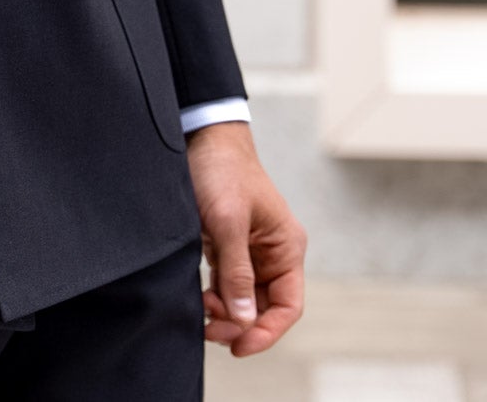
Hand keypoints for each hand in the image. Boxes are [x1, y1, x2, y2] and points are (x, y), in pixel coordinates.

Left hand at [187, 121, 306, 356]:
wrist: (201, 138)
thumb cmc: (222, 172)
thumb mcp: (228, 222)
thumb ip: (236, 272)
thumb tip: (243, 318)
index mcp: (286, 248)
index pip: (288, 305)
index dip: (266, 332)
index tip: (239, 347)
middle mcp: (272, 253)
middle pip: (264, 307)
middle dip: (240, 324)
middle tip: (209, 331)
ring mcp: (250, 251)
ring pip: (242, 298)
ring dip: (225, 313)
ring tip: (201, 314)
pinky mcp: (227, 246)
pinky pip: (225, 284)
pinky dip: (214, 297)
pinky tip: (198, 300)